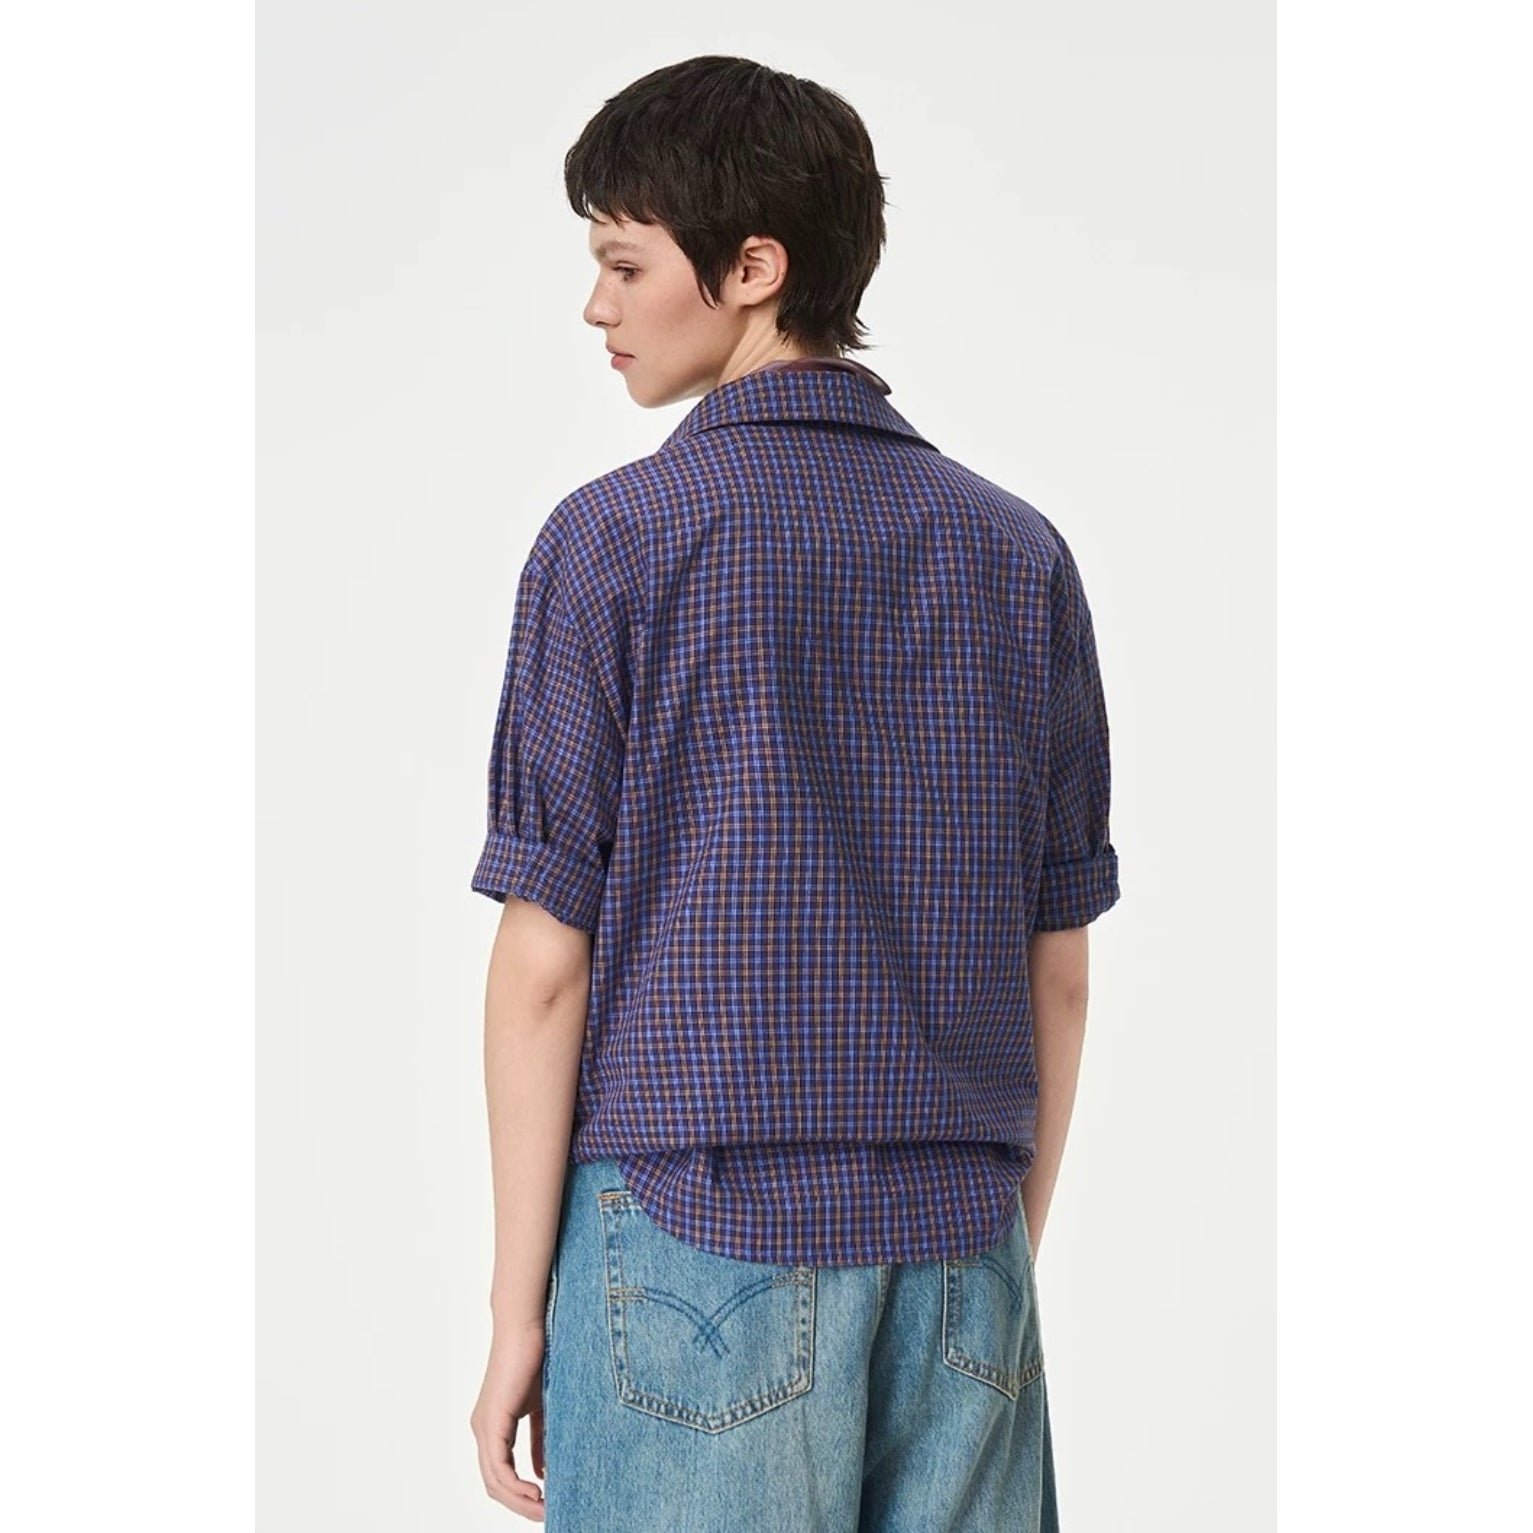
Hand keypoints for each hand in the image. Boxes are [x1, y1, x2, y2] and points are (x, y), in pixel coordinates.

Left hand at [469, 1321, 546, 1520]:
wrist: (526, 1325)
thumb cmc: (537, 1356)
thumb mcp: (543, 1406)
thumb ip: (541, 1437)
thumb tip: (544, 1471)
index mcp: (493, 1426)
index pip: (501, 1475)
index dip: (521, 1496)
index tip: (546, 1505)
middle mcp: (483, 1429)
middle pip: (495, 1485)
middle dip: (521, 1506)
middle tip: (548, 1514)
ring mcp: (484, 1426)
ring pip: (495, 1481)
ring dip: (520, 1501)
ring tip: (545, 1508)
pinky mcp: (492, 1420)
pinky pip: (498, 1466)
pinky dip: (516, 1485)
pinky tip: (537, 1490)